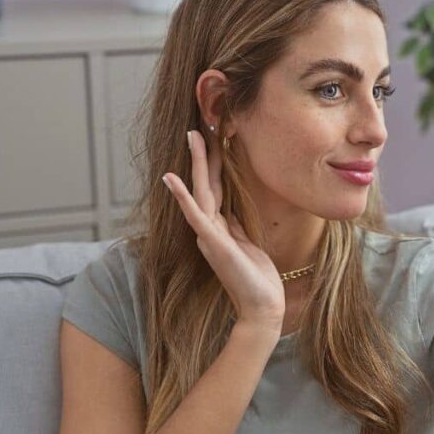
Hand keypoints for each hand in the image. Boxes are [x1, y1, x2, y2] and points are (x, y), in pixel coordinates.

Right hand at [162, 130, 285, 328]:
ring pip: (201, 191)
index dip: (215, 162)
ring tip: (193, 136)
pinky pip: (196, 215)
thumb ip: (235, 229)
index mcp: (220, 227)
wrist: (262, 308)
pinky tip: (171, 178)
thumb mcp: (247, 246)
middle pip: (206, 183)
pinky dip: (183, 197)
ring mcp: (210, 235)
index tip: (216, 136)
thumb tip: (230, 212)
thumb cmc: (257, 281)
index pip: (216, 187)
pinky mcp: (214, 244)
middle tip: (199, 124)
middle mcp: (210, 228)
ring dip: (196, 163)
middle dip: (203, 154)